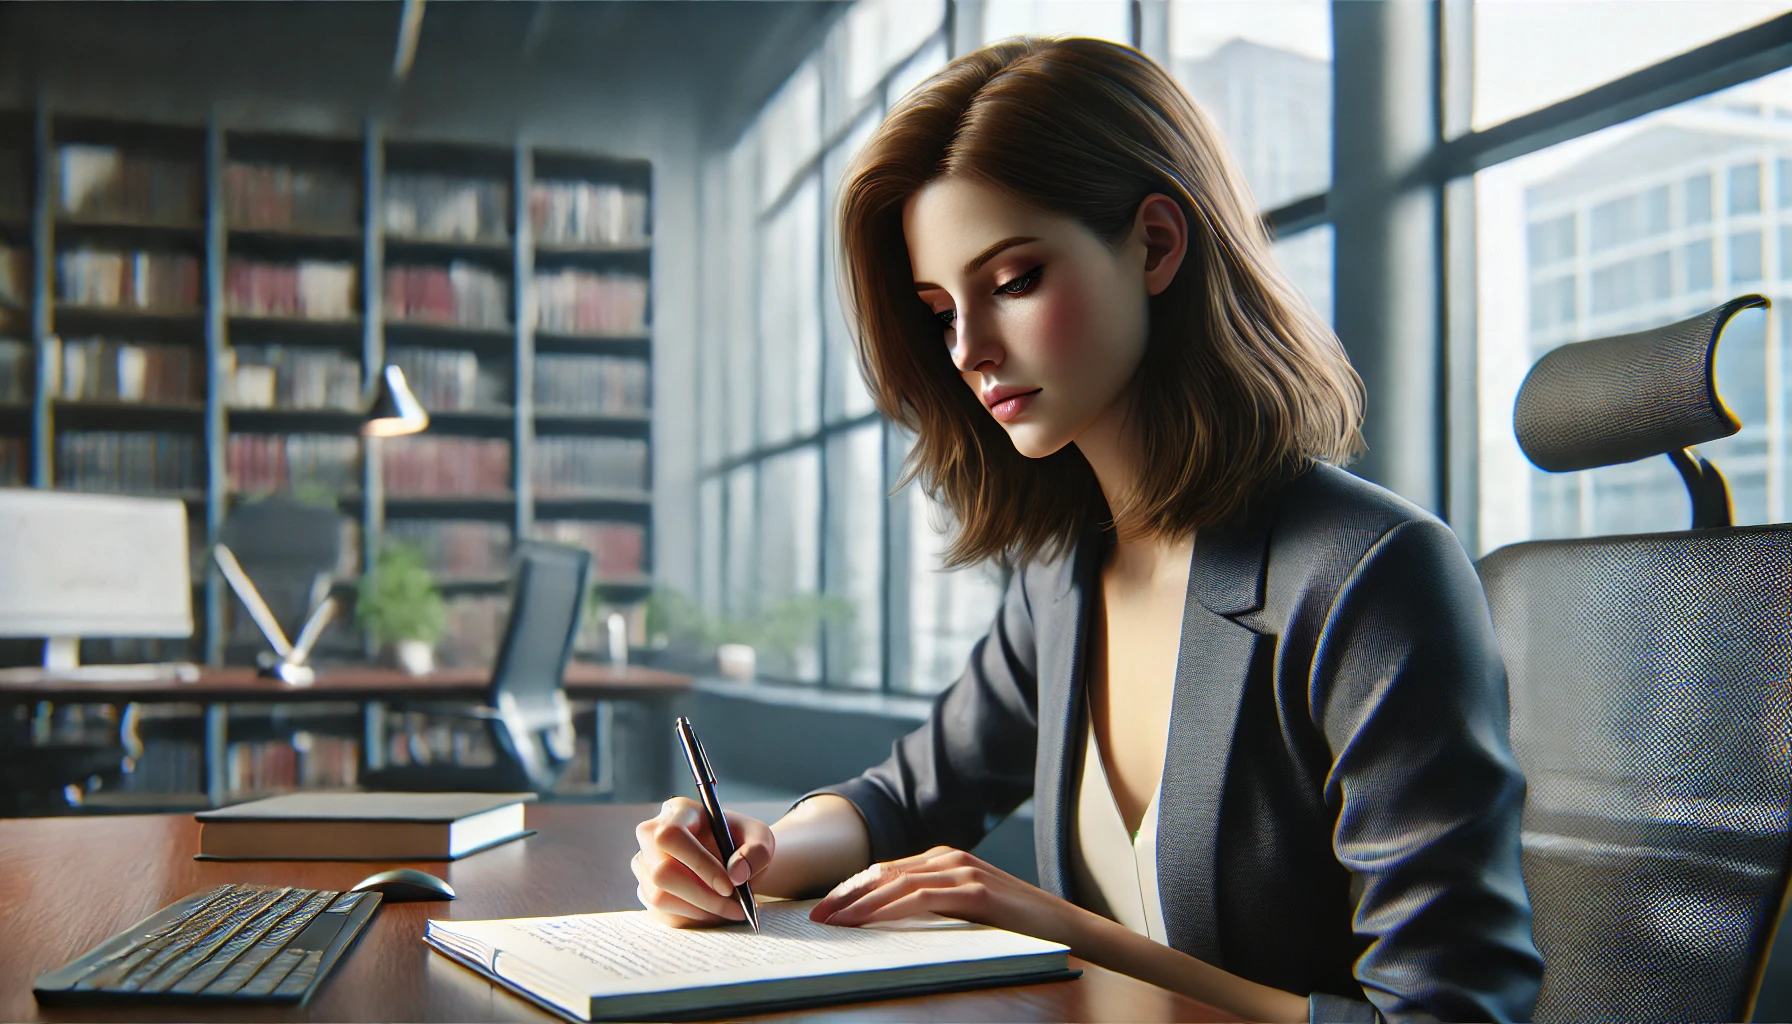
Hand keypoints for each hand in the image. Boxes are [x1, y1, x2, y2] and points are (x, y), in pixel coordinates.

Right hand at [631, 797, 773, 927]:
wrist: (734, 860)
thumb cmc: (744, 843)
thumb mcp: (762, 840)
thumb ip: (756, 852)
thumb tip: (736, 874)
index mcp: (678, 812)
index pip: (672, 836)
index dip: (698, 863)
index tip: (729, 886)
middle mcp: (651, 835)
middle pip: (661, 872)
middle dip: (703, 896)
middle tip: (736, 907)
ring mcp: (644, 864)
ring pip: (659, 897)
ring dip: (700, 911)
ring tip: (731, 910)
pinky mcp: (646, 889)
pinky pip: (661, 914)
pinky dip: (692, 920)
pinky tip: (715, 913)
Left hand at [809, 846, 1086, 946]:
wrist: (1064, 926)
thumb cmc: (1011, 924)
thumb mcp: (962, 911)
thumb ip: (931, 906)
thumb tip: (883, 923)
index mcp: (943, 860)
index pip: (884, 871)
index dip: (850, 889)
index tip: (823, 909)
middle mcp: (949, 858)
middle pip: (883, 872)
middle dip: (845, 894)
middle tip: (816, 917)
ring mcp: (963, 870)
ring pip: (897, 883)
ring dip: (860, 903)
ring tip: (834, 922)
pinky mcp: (975, 890)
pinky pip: (921, 897)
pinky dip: (890, 908)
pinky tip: (870, 922)